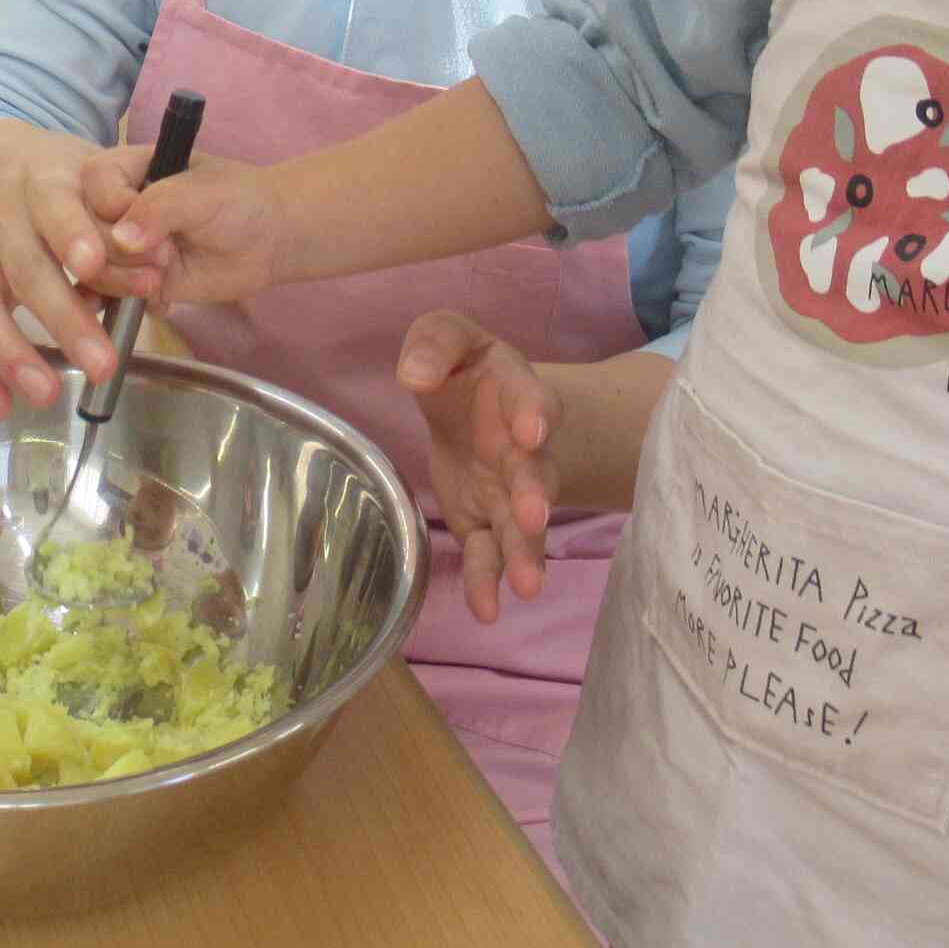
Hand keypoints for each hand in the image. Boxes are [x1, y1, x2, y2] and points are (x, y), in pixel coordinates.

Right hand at [0, 123, 158, 418]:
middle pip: (28, 269)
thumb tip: (159, 256)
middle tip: (102, 364)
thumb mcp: (89, 168)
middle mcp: (3, 218)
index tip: (92, 265)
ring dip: (13, 353)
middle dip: (63, 318)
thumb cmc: (55, 174)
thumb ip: (123, 207)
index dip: (72, 235)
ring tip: (47, 394)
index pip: (57, 208)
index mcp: (43, 182)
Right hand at [106, 153, 286, 305]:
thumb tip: (120, 239)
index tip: (145, 220)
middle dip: (122, 249)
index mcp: (129, 169)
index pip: (95, 181)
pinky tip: (148, 297)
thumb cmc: (240, 203)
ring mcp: (124, 246)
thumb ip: (160, 208)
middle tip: (166, 253)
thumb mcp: (202, 195)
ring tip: (163, 274)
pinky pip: (112, 293)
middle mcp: (119, 206)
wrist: (270, 242)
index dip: (112, 204)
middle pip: (87, 227)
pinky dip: (123, 300)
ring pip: (95, 265)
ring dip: (125, 276)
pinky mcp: (135, 278)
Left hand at [398, 311, 561, 622]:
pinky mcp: (487, 521)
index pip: (533, 402)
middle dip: (534, 494)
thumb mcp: (444, 337)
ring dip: (525, 553)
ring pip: (523, 525)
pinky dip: (488, 581)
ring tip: (527, 586)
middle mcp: (524, 449)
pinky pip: (491, 553)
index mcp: (517, 393)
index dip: (535, 415)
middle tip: (533, 516)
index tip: (532, 432)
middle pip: (535, 472)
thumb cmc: (462, 367)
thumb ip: (433, 345)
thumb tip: (413, 375)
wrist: (472, 403)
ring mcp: (510, 491)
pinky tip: (486, 610)